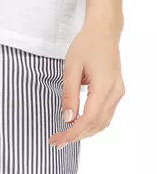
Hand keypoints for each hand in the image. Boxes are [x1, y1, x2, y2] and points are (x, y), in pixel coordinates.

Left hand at [49, 21, 125, 148]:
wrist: (104, 31)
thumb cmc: (86, 45)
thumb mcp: (71, 68)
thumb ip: (69, 94)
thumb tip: (67, 118)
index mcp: (104, 85)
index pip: (89, 118)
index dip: (73, 133)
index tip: (58, 140)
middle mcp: (115, 92)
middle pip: (96, 124)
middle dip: (76, 136)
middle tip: (56, 142)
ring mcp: (118, 93)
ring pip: (103, 123)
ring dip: (84, 133)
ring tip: (64, 137)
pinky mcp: (116, 92)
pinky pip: (105, 115)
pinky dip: (92, 125)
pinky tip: (77, 127)